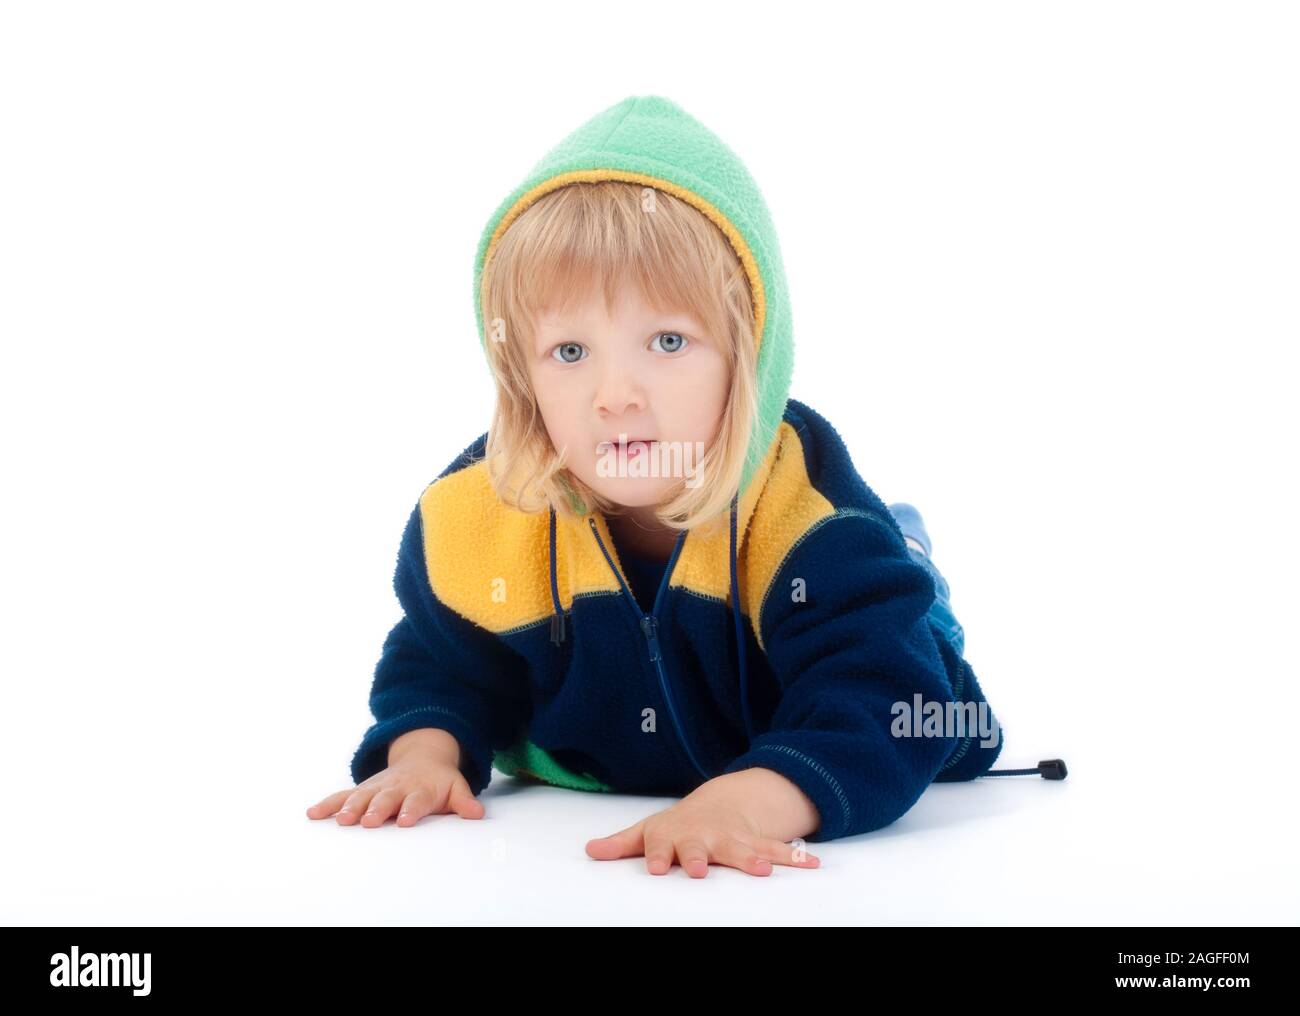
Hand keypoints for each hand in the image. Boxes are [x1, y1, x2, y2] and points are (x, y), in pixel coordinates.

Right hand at [306, 728, 479, 827]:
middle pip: (385, 799)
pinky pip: (342, 795)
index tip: (404, 821)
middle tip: (370, 822)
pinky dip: (328, 804)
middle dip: (377, 809)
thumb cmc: (439, 780)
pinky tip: (312, 814)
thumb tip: (477, 814)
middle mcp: (395, 787)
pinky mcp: (362, 789)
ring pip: (361, 796)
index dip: (411, 810)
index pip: (416, 801)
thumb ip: (464, 802)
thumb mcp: (456, 787)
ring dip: (350, 807)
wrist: (422, 755)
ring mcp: (377, 787)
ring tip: (340, 820)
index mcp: (419, 788)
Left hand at [585, 771, 821, 876]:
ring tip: (763, 872)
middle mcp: (702, 837)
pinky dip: (795, 857)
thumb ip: (622, 844)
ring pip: (742, 850)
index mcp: (673, 835)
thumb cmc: (679, 826)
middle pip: (699, 848)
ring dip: (752, 859)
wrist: (719, 803)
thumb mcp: (648, 831)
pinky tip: (812, 865)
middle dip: (699, 857)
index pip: (660, 847)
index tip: (653, 868)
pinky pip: (778, 850)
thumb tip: (590, 851)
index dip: (656, 857)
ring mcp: (731, 839)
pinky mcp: (756, 843)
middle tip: (697, 870)